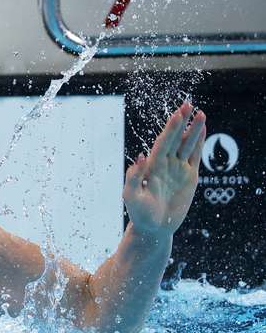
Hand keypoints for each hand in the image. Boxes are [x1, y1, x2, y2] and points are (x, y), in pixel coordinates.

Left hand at [123, 101, 205, 240]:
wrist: (153, 228)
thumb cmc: (139, 213)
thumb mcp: (132, 196)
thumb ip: (134, 177)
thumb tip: (141, 155)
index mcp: (152, 166)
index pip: (164, 142)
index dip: (171, 128)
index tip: (178, 114)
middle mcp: (165, 164)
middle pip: (176, 139)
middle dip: (182, 122)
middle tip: (188, 104)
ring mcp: (177, 169)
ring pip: (187, 145)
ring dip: (193, 130)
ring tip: (200, 113)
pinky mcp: (188, 177)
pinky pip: (194, 157)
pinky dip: (198, 144)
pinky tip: (201, 131)